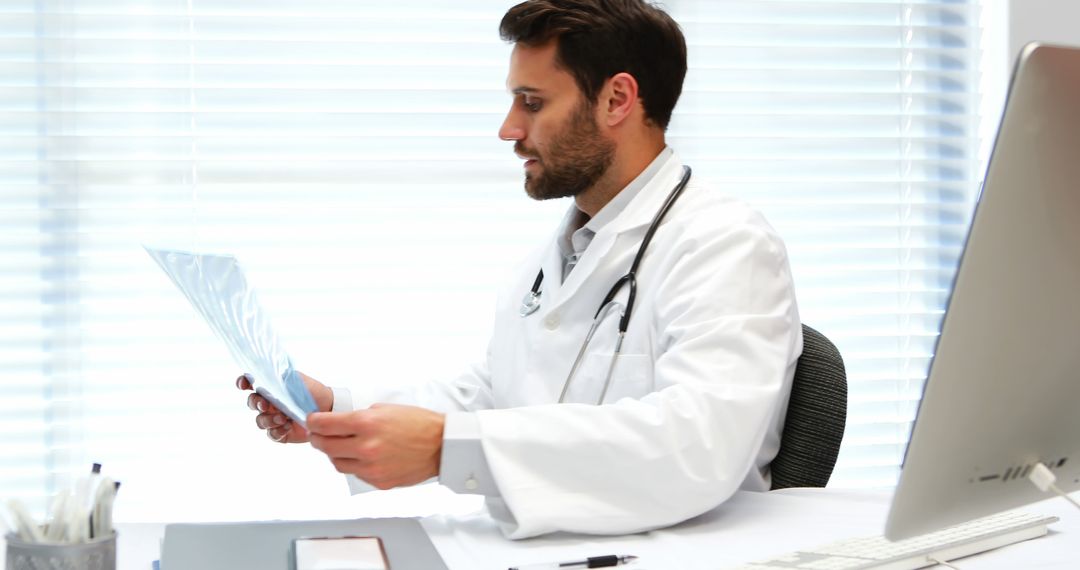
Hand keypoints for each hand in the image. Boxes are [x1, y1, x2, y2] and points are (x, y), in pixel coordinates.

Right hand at [236, 372, 332, 443]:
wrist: (329, 408)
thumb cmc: (313, 391)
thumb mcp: (297, 380)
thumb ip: (280, 378)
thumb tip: (265, 374)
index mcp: (271, 387)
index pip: (250, 383)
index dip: (243, 383)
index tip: (244, 385)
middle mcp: (269, 403)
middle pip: (252, 403)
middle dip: (256, 404)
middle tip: (266, 405)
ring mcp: (274, 418)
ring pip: (260, 421)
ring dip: (269, 419)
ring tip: (283, 418)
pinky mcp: (281, 433)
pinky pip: (271, 434)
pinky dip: (277, 431)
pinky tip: (287, 427)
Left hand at [307, 404, 444, 489]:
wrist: (440, 445)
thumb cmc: (418, 424)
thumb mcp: (384, 409)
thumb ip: (358, 417)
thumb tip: (337, 424)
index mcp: (367, 423)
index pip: (325, 425)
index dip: (313, 422)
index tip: (311, 421)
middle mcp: (366, 446)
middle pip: (325, 446)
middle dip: (318, 439)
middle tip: (318, 435)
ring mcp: (371, 467)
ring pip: (337, 463)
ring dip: (334, 454)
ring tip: (341, 446)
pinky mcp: (378, 482)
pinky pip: (356, 474)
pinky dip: (354, 465)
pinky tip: (362, 456)